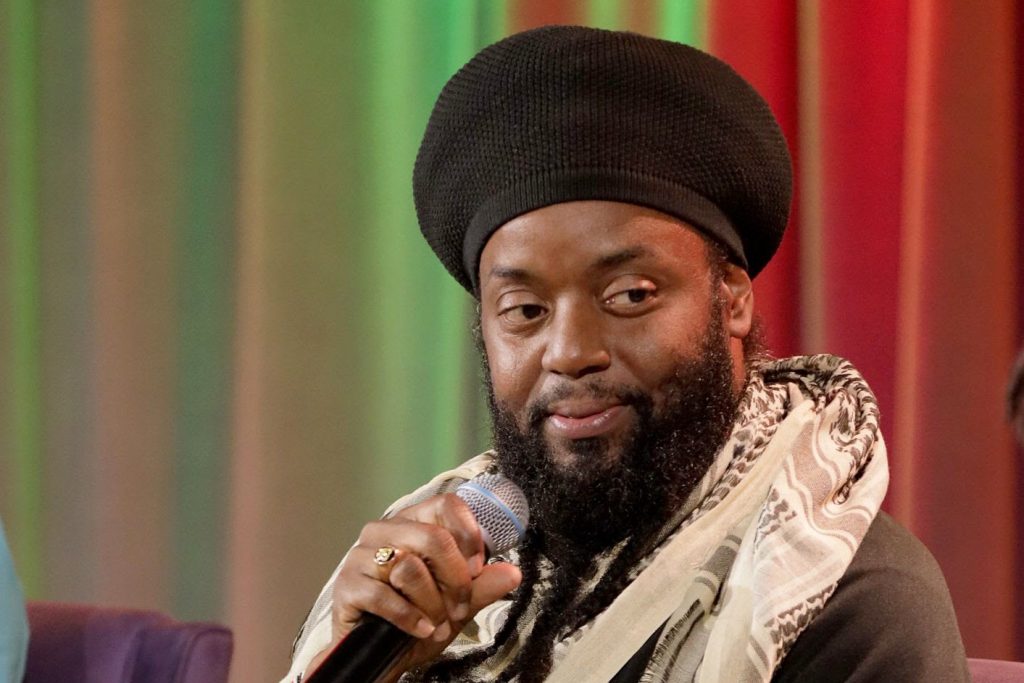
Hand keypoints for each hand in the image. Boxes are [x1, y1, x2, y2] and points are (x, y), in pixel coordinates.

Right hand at [307, 493, 522, 679]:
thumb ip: (482, 586)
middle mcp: (384, 531)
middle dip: (455, 579)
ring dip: (432, 603)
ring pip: (409, 567)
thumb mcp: (458, 604)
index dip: (468, 534)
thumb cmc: (418, 619)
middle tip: (460, 607)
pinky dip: (409, 618)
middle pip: (432, 537)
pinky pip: (384, 596)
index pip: (446, 505)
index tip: (477, 568)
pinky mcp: (346, 586)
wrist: (381, 655)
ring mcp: (361, 557)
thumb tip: (513, 573)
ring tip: (437, 623)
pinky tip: (421, 629)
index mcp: (413, 523)